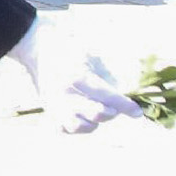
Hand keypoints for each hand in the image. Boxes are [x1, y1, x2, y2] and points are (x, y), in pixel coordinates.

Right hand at [6, 13, 148, 134]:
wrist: (37, 47)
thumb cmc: (68, 47)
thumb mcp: (90, 53)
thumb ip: (107, 73)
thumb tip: (127, 89)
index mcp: (75, 76)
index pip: (105, 95)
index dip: (123, 105)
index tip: (137, 112)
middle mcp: (63, 94)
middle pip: (95, 113)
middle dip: (111, 112)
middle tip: (115, 107)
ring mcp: (53, 104)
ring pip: (79, 126)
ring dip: (94, 122)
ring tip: (100, 112)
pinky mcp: (48, 110)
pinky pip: (65, 128)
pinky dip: (77, 127)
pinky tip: (84, 117)